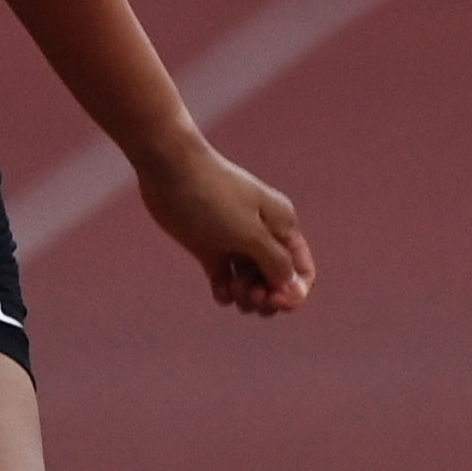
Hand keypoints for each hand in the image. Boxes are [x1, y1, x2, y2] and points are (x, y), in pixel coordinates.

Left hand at [136, 137, 312, 317]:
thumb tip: (295, 291)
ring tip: (232, 290)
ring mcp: (235, 242)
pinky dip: (225, 291)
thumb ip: (275, 263)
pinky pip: (225, 279)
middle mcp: (263, 235)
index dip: (293, 293)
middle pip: (276, 281)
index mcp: (282, 226)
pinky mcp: (210, 248)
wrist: (170, 170)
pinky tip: (219, 291)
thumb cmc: (215, 197)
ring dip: (246, 296)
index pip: (301, 270)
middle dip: (267, 297)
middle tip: (249, 295)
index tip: (275, 301)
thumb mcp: (250, 234)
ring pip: (252, 283)